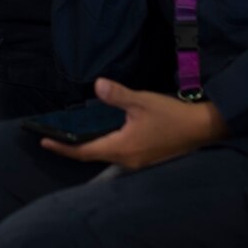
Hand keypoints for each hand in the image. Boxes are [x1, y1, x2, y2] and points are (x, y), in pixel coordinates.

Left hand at [41, 78, 225, 170]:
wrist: (203, 128)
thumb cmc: (171, 115)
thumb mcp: (142, 101)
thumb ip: (117, 95)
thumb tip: (96, 85)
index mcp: (121, 148)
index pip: (84, 151)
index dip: (62, 147)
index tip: (44, 141)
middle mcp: (127, 160)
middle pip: (93, 155)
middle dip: (73, 147)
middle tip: (55, 137)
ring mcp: (137, 162)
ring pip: (106, 155)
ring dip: (90, 146)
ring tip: (75, 135)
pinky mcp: (146, 158)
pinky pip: (119, 154)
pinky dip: (106, 145)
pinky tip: (105, 134)